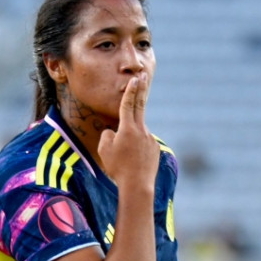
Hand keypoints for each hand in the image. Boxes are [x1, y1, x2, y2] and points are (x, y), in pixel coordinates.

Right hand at [97, 73, 159, 190]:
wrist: (137, 185)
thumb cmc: (118, 168)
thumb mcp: (104, 150)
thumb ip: (107, 135)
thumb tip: (113, 131)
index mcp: (128, 128)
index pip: (128, 104)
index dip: (131, 90)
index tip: (135, 79)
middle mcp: (141, 130)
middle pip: (140, 106)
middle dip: (140, 90)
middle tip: (144, 75)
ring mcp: (150, 139)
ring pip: (137, 133)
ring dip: (130, 140)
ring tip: (125, 159)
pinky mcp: (155, 148)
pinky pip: (143, 144)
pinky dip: (137, 150)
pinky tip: (133, 163)